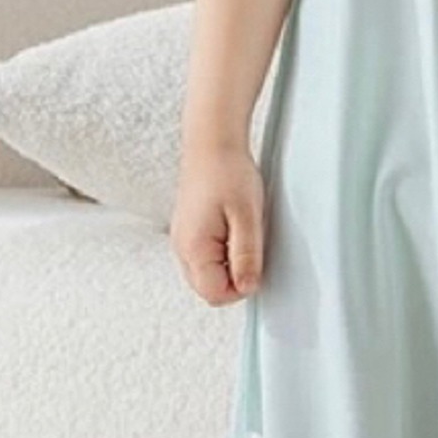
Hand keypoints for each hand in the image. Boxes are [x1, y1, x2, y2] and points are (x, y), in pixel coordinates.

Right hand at [169, 146, 266, 303]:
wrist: (212, 142)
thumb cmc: (228, 172)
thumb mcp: (247, 217)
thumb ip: (246, 256)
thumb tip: (248, 287)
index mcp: (193, 249)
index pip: (215, 295)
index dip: (242, 287)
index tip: (255, 264)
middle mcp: (181, 248)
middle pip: (209, 288)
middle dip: (234, 277)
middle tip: (250, 246)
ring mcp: (182, 240)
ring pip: (207, 274)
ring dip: (229, 264)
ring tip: (241, 232)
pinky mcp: (188, 231)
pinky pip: (205, 257)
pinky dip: (222, 252)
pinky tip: (233, 229)